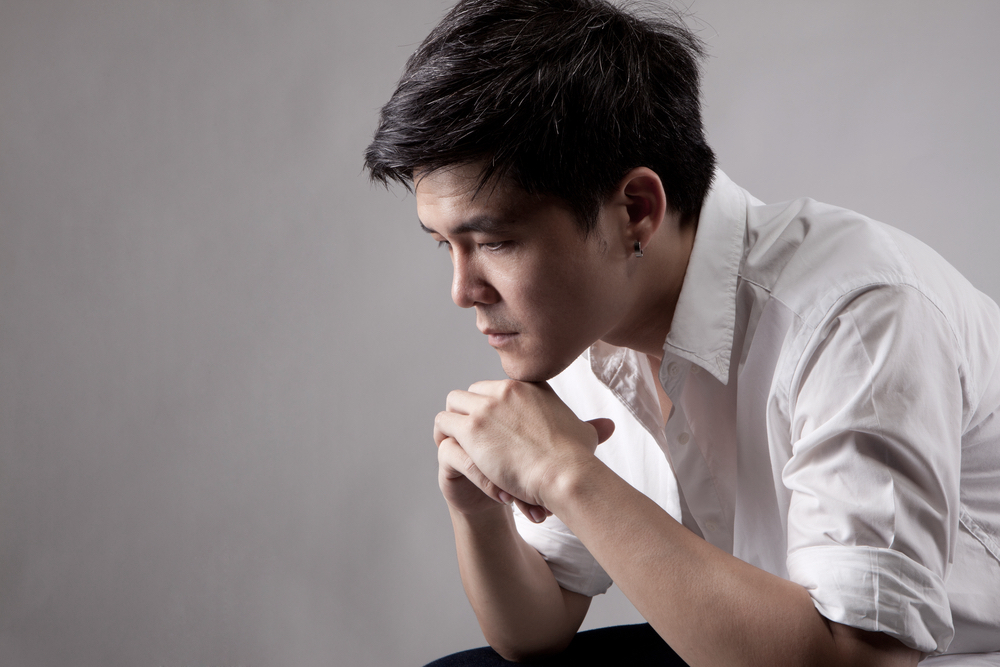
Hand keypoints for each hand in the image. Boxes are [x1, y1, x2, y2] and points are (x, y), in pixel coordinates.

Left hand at [434, 380, 614, 514]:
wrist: (566, 473)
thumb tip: (609, 426)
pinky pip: (445, 424)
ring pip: (453, 402)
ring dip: (453, 423)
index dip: (493, 406)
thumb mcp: (586, 434)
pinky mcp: (472, 427)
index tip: (495, 426)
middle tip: (472, 436)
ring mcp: (487, 406)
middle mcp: (507, 389)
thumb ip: (592, 426)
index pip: (498, 386)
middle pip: (473, 391)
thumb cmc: (578, 460)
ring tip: (457, 443)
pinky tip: (452, 452)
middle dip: (470, 412)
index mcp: (530, 386)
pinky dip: (444, 437)